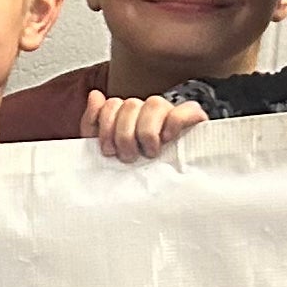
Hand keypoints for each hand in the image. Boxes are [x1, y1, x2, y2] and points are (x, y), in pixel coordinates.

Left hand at [83, 93, 205, 163]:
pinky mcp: (194, 120)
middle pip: (131, 104)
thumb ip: (93, 122)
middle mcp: (148, 110)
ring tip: (148, 153)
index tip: (108, 150)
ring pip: (154, 104)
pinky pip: (186, 110)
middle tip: (129, 157)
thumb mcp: (107, 148)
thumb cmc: (134, 168)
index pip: (112, 104)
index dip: (106, 126)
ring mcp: (171, 113)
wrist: (164, 191)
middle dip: (124, 134)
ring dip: (146, 131)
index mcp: (128, 115)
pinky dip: (173, 123)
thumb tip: (95, 95)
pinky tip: (167, 139)